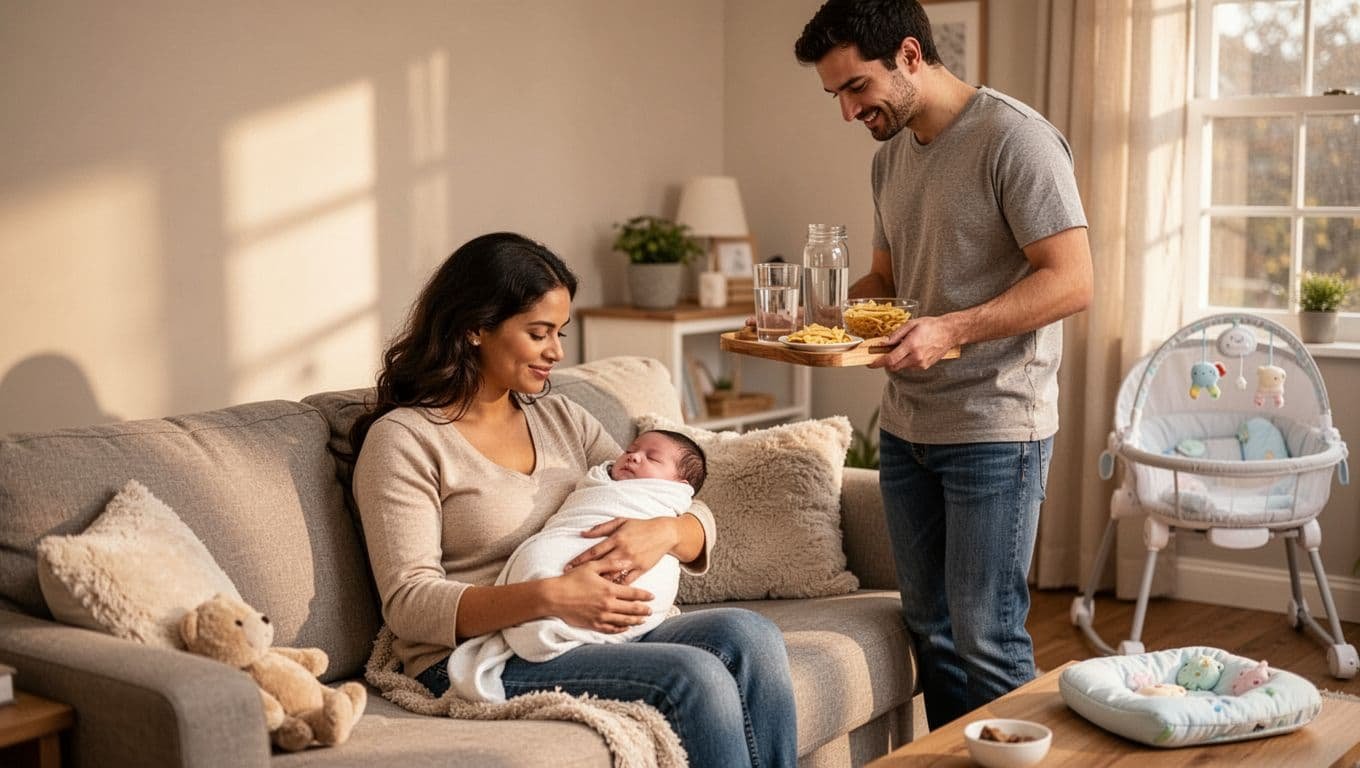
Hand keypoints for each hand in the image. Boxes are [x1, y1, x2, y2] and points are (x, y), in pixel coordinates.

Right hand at [547, 560, 653, 632]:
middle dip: (643, 610)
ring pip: (623, 621)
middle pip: (631, 609)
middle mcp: (607, 604)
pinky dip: (620, 629)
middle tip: (651, 610)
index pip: (633, 593)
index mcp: (609, 589)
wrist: (554, 596)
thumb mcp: (591, 567)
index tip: (652, 597)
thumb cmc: (572, 579)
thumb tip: (626, 562)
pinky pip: (610, 629)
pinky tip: (625, 628)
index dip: (644, 595)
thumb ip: (610, 564)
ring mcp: (601, 616)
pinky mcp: (593, 624)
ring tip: (643, 620)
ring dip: (635, 621)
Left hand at [563, 517, 678, 584]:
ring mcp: (632, 561)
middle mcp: (622, 551)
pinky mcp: (641, 569)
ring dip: (599, 584)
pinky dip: (617, 588)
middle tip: (572, 583)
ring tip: (587, 592)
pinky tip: (608, 594)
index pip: (593, 551)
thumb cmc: (640, 526)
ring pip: (613, 576)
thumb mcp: (620, 522)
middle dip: (585, 575)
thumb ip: (600, 528)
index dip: (579, 560)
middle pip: (600, 566)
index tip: (567, 568)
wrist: (664, 533)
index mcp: (616, 538)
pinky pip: (627, 581)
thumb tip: (582, 533)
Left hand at [867, 315, 956, 371]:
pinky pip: (910, 366)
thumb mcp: (911, 324)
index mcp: (911, 345)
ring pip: (902, 367)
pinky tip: (912, 351)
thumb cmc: (931, 326)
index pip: (890, 359)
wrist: (949, 332)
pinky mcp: (925, 366)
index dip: (878, 363)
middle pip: (894, 366)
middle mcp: (916, 357)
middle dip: (886, 362)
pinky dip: (906, 361)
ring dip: (897, 360)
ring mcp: (921, 363)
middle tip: (884, 354)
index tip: (871, 363)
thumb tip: (883, 342)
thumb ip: (895, 335)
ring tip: (904, 348)